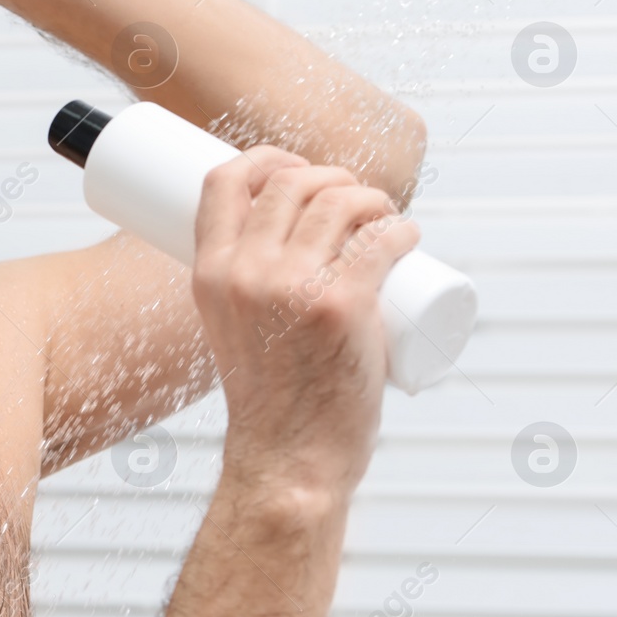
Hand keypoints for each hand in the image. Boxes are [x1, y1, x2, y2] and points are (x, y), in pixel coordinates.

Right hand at [189, 147, 420, 496]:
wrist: (288, 457)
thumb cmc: (267, 399)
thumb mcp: (227, 329)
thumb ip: (243, 288)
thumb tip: (282, 245)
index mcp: (210, 274)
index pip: (223, 182)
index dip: (263, 158)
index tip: (291, 168)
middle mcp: (245, 273)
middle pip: (289, 182)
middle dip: (330, 176)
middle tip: (353, 200)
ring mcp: (292, 287)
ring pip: (338, 201)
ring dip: (370, 196)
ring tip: (383, 217)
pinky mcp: (340, 305)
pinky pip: (380, 240)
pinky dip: (401, 227)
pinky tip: (407, 234)